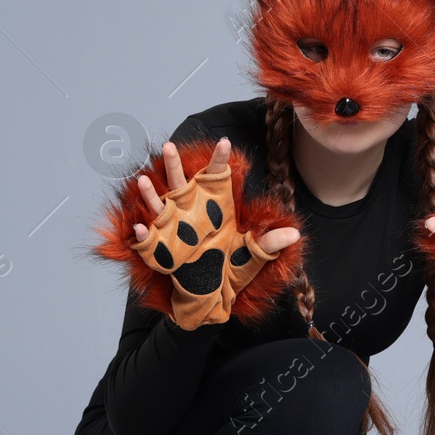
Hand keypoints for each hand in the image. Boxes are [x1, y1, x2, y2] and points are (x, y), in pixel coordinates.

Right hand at [130, 137, 300, 328]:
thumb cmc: (232, 267)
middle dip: (173, 164)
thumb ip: (270, 243)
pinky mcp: (161, 247)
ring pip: (158, 204)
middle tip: (168, 146)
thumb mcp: (253, 254)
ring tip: (142, 179)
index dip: (219, 159)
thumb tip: (295, 234)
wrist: (214, 292)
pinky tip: (140, 229)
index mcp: (215, 206)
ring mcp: (174, 227)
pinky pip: (149, 238)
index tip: (224, 142)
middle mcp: (191, 211)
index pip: (217, 176)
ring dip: (149, 193)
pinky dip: (143, 234)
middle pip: (180, 181)